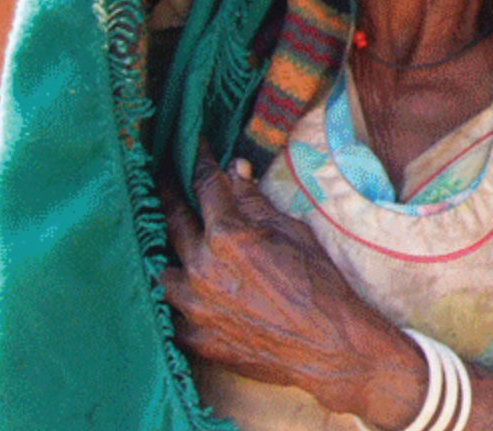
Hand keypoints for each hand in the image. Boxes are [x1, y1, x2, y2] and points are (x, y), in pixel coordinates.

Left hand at [160, 153, 419, 421]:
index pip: (205, 186)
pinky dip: (181, 299)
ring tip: (176, 248)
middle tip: (163, 180)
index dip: (198, 161)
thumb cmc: (320, 284)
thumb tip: (235, 169)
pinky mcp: (191, 336)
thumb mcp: (293, 233)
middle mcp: (200, 267)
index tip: (193, 146)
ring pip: (164, 270)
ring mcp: (191, 305)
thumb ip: (256, 202)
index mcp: (227, 236)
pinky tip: (191, 293)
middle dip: (169, 196)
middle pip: (173, 221)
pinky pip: (173, 311)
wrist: (329, 345)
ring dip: (171, 256)